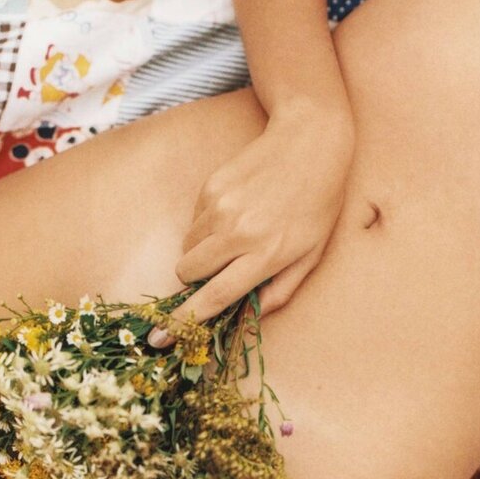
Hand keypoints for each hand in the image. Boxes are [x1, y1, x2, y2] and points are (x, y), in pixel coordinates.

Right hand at [148, 102, 354, 347]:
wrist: (310, 141)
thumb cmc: (317, 204)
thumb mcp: (311, 255)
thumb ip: (280, 291)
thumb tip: (248, 318)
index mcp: (266, 254)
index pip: (215, 295)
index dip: (186, 320)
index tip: (162, 337)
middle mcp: (238, 232)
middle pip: (188, 272)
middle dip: (195, 280)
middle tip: (220, 270)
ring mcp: (220, 208)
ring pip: (187, 248)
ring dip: (202, 252)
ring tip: (236, 234)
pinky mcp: (210, 188)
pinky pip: (193, 223)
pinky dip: (207, 227)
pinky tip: (236, 211)